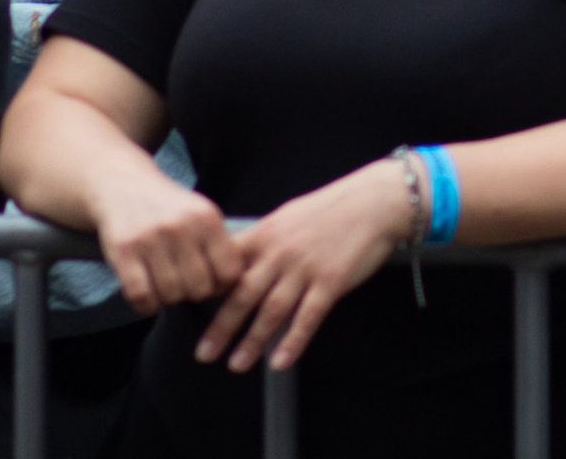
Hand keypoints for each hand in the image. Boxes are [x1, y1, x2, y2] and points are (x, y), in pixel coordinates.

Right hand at [90, 159, 243, 317]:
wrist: (126, 185)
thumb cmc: (170, 209)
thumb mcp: (202, 214)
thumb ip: (219, 245)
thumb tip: (230, 287)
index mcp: (207, 217)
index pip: (229, 271)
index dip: (222, 285)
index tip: (211, 282)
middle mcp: (181, 226)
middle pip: (199, 288)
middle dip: (193, 293)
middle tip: (184, 283)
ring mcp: (151, 238)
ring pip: (170, 295)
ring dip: (168, 299)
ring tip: (164, 285)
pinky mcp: (124, 251)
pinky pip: (141, 296)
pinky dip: (146, 305)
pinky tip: (147, 292)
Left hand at [194, 156, 411, 372]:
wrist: (374, 201)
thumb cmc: (332, 207)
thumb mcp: (289, 215)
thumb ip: (263, 240)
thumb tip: (236, 260)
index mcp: (268, 234)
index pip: (229, 265)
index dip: (208, 289)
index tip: (191, 310)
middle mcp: (282, 252)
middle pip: (244, 296)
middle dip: (222, 327)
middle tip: (204, 353)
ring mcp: (306, 268)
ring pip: (272, 311)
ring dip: (252, 341)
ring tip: (236, 365)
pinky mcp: (331, 282)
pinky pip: (308, 317)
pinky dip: (293, 341)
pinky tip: (281, 361)